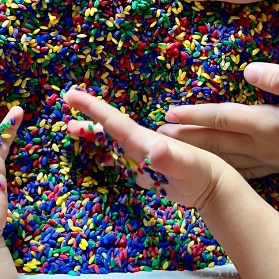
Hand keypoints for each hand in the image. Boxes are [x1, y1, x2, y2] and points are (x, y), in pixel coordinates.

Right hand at [63, 89, 230, 209]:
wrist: (212, 185)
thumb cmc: (200, 173)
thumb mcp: (185, 167)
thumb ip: (169, 158)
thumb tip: (155, 149)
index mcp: (143, 140)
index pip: (113, 121)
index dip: (92, 108)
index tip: (71, 94)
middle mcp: (141, 145)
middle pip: (109, 131)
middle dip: (88, 123)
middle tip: (65, 117)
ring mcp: (144, 157)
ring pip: (113, 145)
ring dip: (95, 139)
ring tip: (75, 132)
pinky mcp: (148, 171)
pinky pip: (123, 162)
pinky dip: (110, 158)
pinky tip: (102, 161)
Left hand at [157, 62, 278, 178]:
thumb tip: (249, 70)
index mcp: (266, 123)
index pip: (221, 118)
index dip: (193, 115)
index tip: (169, 113)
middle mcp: (260, 145)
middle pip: (214, 141)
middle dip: (183, 137)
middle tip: (154, 134)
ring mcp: (266, 159)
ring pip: (222, 158)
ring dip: (195, 153)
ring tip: (171, 150)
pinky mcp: (273, 166)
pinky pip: (238, 170)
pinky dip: (217, 169)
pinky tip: (207, 170)